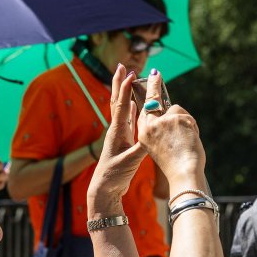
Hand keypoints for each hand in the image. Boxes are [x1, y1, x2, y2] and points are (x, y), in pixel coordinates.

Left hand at [87, 64, 148, 207]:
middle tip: (122, 66)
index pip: (121, 105)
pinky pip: (127, 120)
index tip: (129, 72)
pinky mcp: (123, 141)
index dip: (125, 89)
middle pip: (117, 101)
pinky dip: (131, 109)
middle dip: (119, 83)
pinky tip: (133, 104)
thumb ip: (141, 149)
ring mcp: (119, 135)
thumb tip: (152, 136)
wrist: (104, 190)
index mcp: (117, 132)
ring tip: (128, 79)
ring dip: (125, 93)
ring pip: (122, 108)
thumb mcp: (129, 162)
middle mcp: (116, 130)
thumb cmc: (114, 177)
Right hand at [136, 69, 204, 181]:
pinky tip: (191, 139)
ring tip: (186, 141)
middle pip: (152, 99)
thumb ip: (161, 132)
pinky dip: (192, 126)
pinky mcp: (176, 118)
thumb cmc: (175, 165)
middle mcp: (150, 126)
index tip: (142, 84)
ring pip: (176, 110)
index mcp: (143, 135)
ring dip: (184, 122)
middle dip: (154, 84)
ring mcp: (163, 121)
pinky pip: (187, 116)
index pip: (142, 112)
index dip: (144, 98)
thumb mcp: (160, 148)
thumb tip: (169, 115)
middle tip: (156, 72)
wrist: (184, 173)